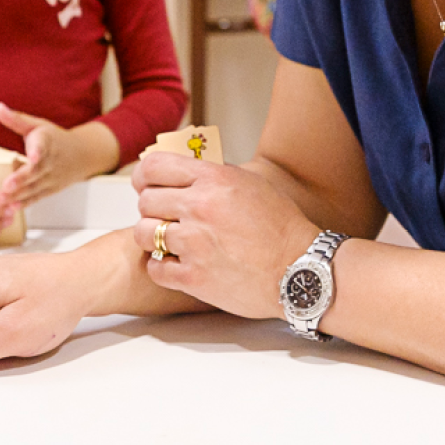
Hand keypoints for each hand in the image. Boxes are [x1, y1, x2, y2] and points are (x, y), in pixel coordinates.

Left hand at [0, 103, 117, 208]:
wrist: (82, 155)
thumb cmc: (54, 139)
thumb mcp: (37, 125)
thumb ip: (16, 119)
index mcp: (46, 142)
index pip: (42, 147)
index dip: (38, 152)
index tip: (34, 156)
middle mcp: (49, 162)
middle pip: (34, 172)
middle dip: (19, 180)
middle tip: (4, 187)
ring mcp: (50, 178)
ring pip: (33, 188)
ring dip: (16, 196)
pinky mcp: (49, 190)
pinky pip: (36, 198)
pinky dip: (24, 204)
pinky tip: (10, 209)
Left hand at [131, 152, 319, 319]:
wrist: (300, 271)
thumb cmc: (280, 227)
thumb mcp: (250, 184)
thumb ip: (215, 174)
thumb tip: (185, 168)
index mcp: (214, 179)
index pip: (154, 167)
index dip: (144, 177)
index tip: (146, 186)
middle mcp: (201, 207)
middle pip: (145, 200)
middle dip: (151, 209)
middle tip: (164, 218)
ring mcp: (196, 244)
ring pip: (143, 233)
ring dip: (152, 238)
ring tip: (168, 243)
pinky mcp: (194, 277)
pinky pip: (155, 268)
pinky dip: (161, 268)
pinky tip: (175, 265)